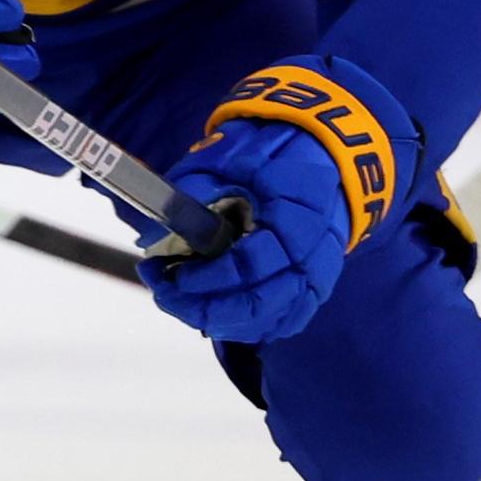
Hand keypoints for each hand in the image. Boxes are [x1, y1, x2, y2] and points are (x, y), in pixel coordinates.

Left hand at [141, 57, 415, 343]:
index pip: (252, 264)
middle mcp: (314, 257)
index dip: (208, 277)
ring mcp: (318, 277)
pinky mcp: (314, 289)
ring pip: (268, 319)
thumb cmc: (275, 155)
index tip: (171, 272)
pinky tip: (209, 312)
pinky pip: (282, 321)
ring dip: (217, 319)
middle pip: (260, 303)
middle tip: (164, 293)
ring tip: (176, 300)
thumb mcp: (234, 157)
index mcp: (297, 219)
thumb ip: (195, 189)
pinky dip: (245, 325)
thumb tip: (150, 234)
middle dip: (204, 307)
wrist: (330, 158)